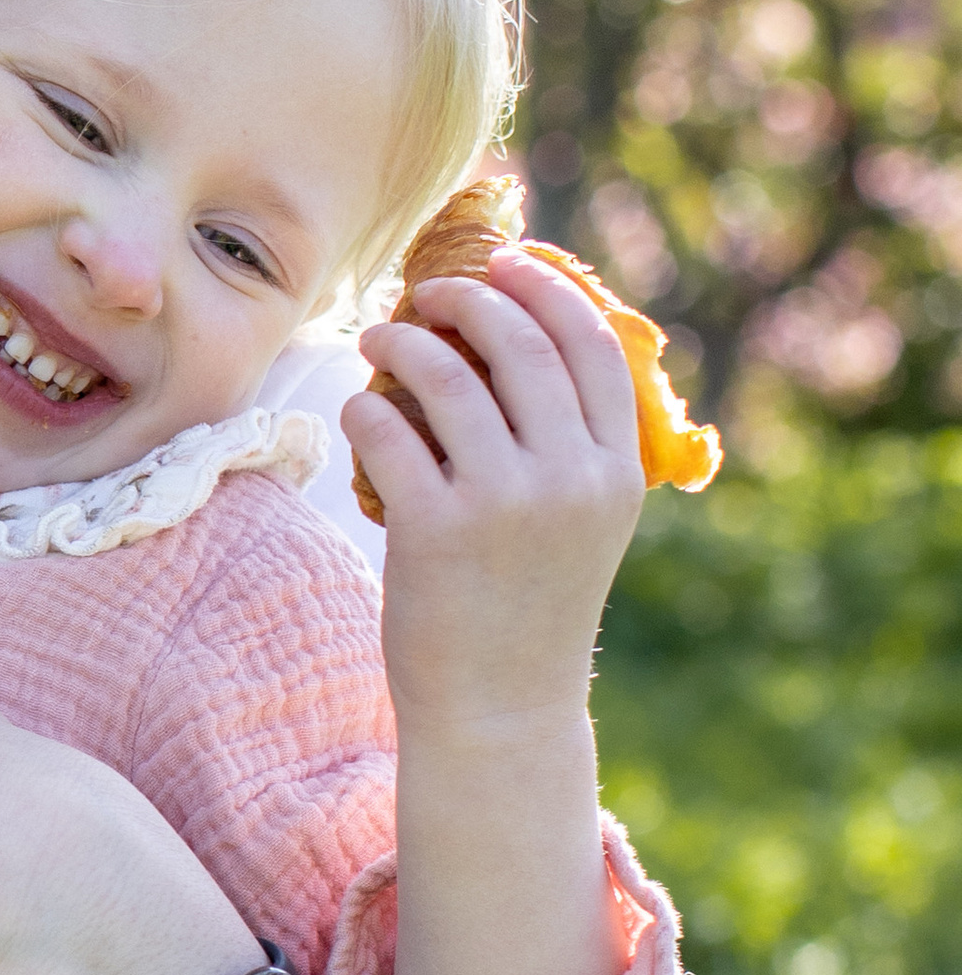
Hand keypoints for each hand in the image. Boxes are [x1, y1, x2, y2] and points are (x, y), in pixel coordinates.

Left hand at [345, 241, 645, 741]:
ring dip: (406, 339)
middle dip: (471, 298)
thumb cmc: (528, 609)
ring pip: (450, 375)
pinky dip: (367, 406)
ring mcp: (504, 503)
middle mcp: (570, 478)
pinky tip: (358, 408)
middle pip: (522, 343)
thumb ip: (569, 445)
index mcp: (616, 471)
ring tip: (379, 335)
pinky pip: (390, 431)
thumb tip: (518, 339)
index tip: (508, 263)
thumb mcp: (581, 525)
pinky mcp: (435, 530)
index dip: (547, 290)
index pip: (592, 345)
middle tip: (430, 290)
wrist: (500, 711)